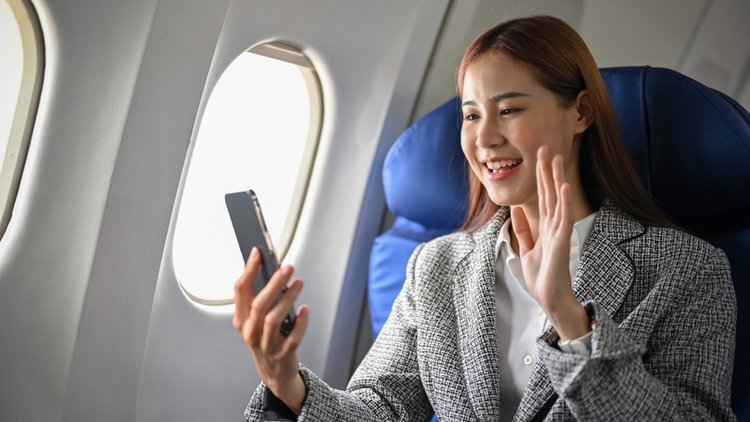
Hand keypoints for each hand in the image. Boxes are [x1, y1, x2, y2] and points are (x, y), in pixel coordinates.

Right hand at [233, 247, 308, 412]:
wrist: (275, 373)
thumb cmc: (266, 339)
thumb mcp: (256, 320)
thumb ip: (260, 298)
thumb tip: (272, 270)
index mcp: (241, 320)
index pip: (240, 291)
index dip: (249, 270)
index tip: (258, 253)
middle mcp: (250, 332)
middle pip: (258, 304)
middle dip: (273, 283)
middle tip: (286, 268)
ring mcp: (266, 345)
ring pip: (273, 319)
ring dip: (287, 299)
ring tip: (298, 284)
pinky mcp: (283, 354)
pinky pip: (293, 337)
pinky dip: (301, 323)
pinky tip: (305, 310)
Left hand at [511, 146, 588, 339]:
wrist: (550, 297)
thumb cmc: (542, 276)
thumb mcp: (527, 249)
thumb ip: (523, 230)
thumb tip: (516, 210)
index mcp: (546, 227)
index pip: (543, 196)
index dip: (541, 177)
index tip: (539, 158)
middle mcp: (554, 226)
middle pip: (550, 193)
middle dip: (548, 171)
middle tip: (546, 148)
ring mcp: (559, 233)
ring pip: (557, 200)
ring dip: (557, 179)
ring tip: (556, 160)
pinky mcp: (561, 242)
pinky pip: (563, 219)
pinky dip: (563, 203)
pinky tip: (563, 187)